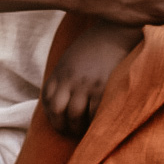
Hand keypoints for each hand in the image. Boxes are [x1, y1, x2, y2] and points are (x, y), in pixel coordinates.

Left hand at [43, 21, 140, 138]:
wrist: (115, 32)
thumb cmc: (94, 46)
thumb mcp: (71, 58)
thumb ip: (65, 77)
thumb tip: (63, 99)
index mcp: (60, 72)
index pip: (47, 101)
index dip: (51, 116)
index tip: (60, 122)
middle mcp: (70, 79)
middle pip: (57, 111)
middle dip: (62, 126)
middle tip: (70, 132)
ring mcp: (86, 84)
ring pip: (74, 115)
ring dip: (78, 127)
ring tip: (85, 131)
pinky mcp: (103, 88)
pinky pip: (94, 113)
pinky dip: (95, 122)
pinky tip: (98, 123)